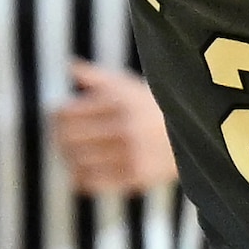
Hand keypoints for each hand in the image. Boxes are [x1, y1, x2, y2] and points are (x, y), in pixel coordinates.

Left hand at [54, 58, 176, 196]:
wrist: (193, 133)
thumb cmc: (151, 106)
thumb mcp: (127, 84)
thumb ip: (96, 76)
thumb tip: (68, 66)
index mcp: (118, 102)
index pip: (67, 113)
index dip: (56, 115)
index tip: (57, 116)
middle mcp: (124, 127)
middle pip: (68, 138)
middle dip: (58, 137)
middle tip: (58, 137)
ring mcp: (130, 154)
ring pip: (77, 162)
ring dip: (68, 158)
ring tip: (70, 153)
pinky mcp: (136, 176)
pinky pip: (94, 182)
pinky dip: (81, 177)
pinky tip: (80, 171)